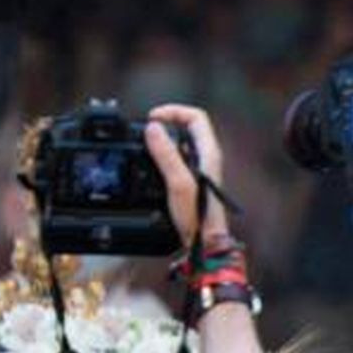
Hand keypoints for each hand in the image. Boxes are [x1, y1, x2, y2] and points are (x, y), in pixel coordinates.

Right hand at [144, 104, 227, 247]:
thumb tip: (153, 128)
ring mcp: (199, 168)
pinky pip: (175, 157)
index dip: (173, 112)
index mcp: (208, 152)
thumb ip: (165, 154)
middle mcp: (206, 157)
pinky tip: (149, 165)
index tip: (153, 119)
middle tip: (145, 130)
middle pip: (186, 126)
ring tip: (144, 145)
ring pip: (180, 142)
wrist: (203, 241)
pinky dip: (161, 155)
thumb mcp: (177, 181)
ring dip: (162, 140)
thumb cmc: (197, 215)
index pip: (195, 117)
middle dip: (165, 123)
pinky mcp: (190, 179)